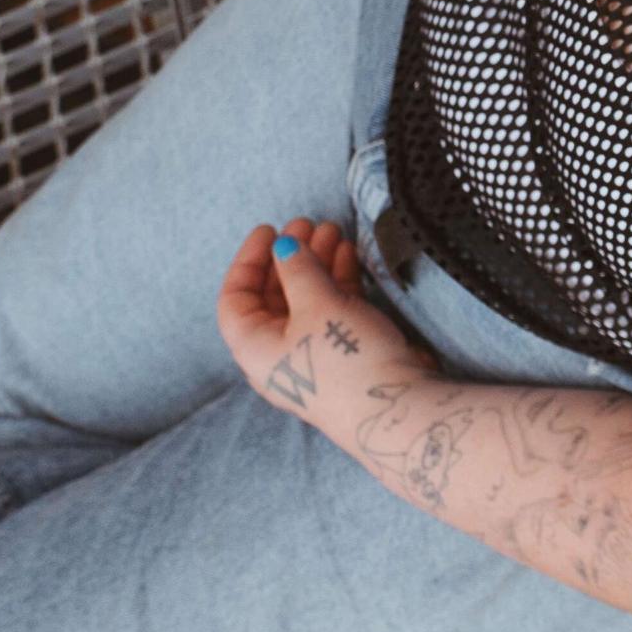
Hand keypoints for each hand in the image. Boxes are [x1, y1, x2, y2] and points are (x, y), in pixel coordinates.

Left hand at [217, 217, 432, 425]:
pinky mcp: (342, 354)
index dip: (248, 260)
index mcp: (254, 347)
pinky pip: (330, 310)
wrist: (396, 407)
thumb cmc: (345, 359)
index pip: (235, 298)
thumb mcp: (317, 304)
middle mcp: (276, 353)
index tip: (270, 230)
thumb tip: (285, 246)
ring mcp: (311, 354)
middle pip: (273, 295)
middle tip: (309, 225)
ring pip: (305, 300)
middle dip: (290, 257)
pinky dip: (337, 282)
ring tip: (335, 231)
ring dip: (317, 264)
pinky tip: (349, 256)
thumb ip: (298, 269)